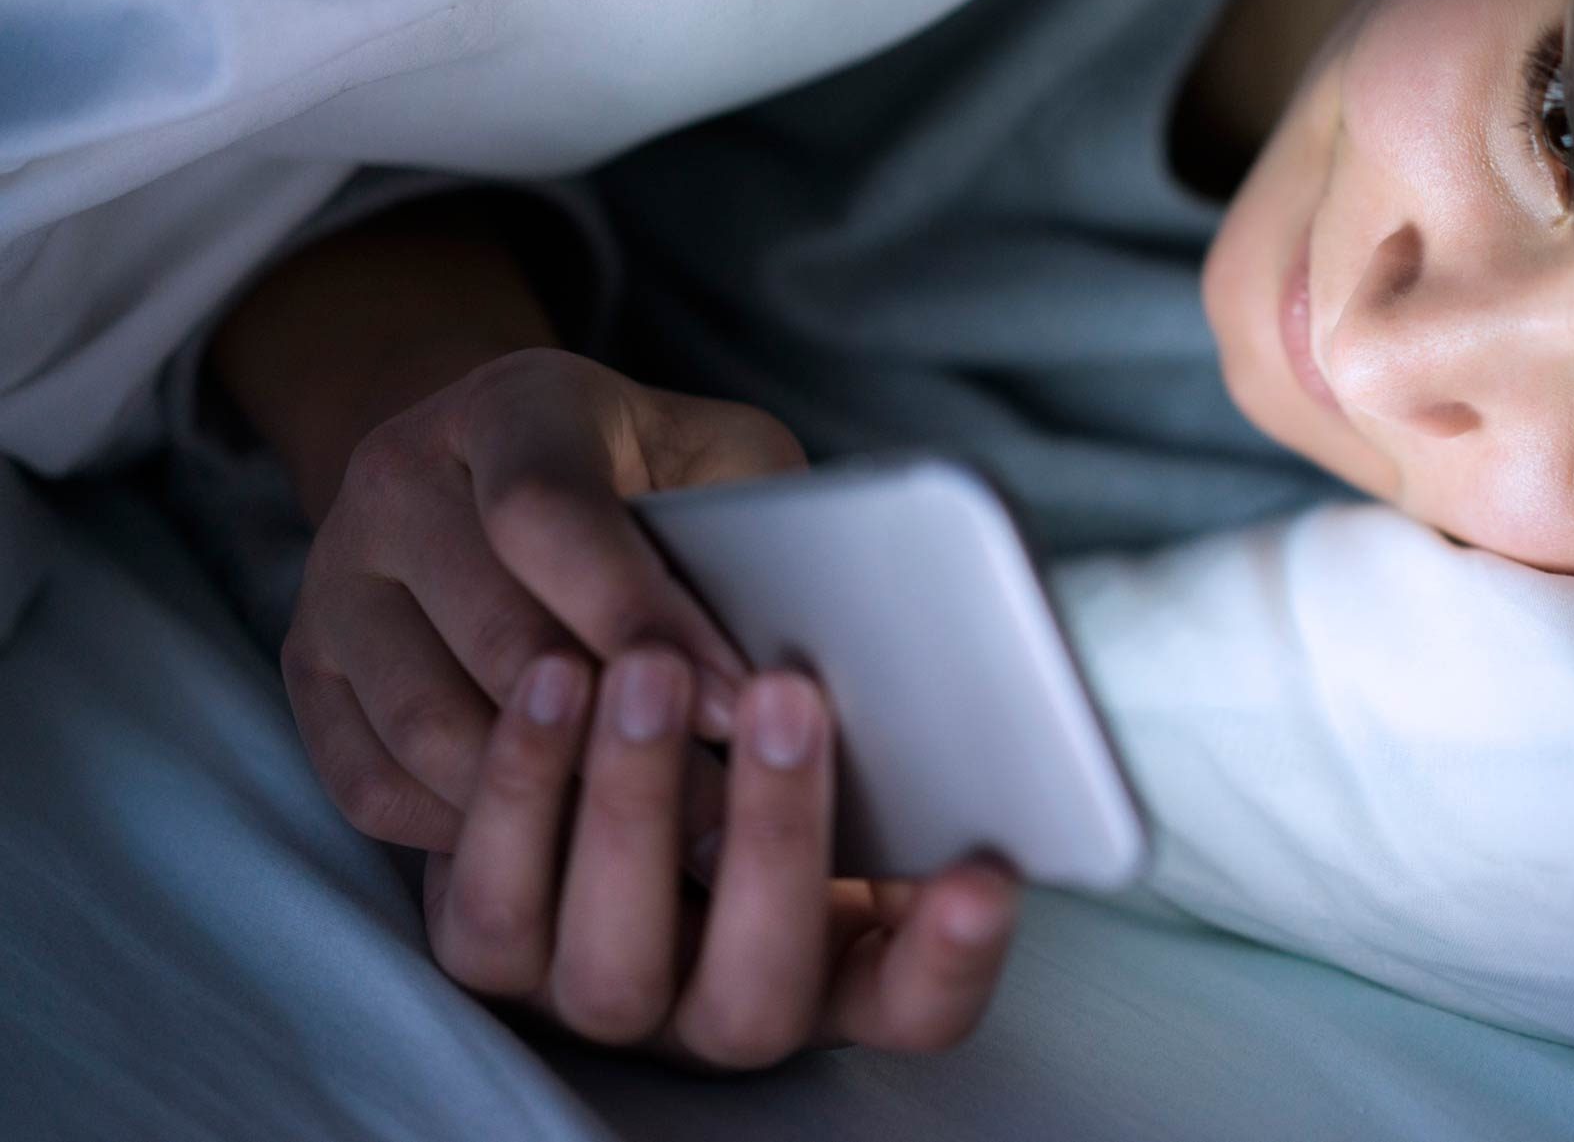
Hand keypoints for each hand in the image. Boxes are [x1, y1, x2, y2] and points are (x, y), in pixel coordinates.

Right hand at [283, 347, 803, 855]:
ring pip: (428, 726)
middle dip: (618, 739)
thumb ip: (760, 519)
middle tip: (723, 820)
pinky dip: (467, 833)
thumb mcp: (719, 453)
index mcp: (508, 406)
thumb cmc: (646, 472)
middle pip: (494, 637)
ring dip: (549, 804)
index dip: (640, 618)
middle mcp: (394, 481)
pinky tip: (559, 849)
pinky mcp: (307, 670)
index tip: (735, 705)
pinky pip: (373, 785)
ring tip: (659, 850)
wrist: (494, 469)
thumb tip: (804, 638)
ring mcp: (333, 579)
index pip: (550, 515)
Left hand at [425, 650, 1020, 1066]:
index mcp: (840, 968)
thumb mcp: (819, 717)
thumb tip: (923, 662)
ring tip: (649, 668)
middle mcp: (722, 1007)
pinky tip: (553, 677)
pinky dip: (521, 787)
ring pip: (613, 966)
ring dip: (636, 807)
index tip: (985, 876)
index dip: (952, 957)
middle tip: (788, 698)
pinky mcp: (496, 957)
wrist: (599, 701)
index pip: (916, 1007)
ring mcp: (606, 995)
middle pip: (758, 996)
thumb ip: (874, 725)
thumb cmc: (742, 710)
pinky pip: (492, 904)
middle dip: (777, 844)